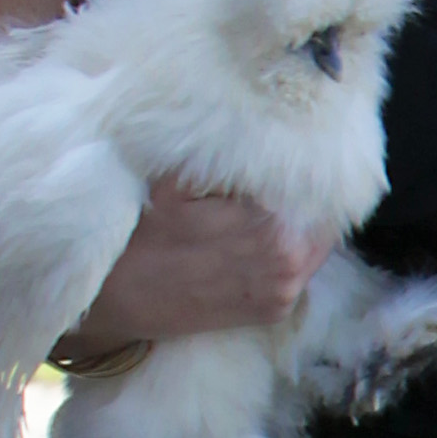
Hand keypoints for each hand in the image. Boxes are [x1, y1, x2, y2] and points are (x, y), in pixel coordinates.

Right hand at [60, 177, 329, 352]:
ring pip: (317, 241)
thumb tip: (262, 126)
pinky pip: (302, 270)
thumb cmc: (143, 233)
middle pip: (323, 212)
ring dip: (305, 221)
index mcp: (271, 222)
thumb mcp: (177, 179)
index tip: (297, 150)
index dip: (308, 164)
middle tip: (291, 172)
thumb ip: (226, 157)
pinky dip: (294, 250)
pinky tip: (267, 235)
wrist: (113, 299)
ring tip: (278, 203)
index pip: (317, 184)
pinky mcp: (275, 311)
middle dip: (309, 193)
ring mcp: (284, 290)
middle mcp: (287, 260)